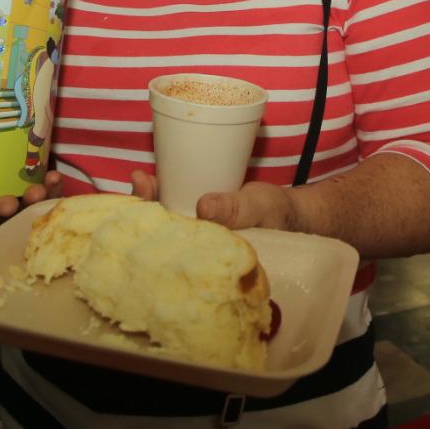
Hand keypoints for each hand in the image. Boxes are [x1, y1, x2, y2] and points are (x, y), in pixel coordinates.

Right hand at [0, 170, 63, 229]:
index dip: (0, 212)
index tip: (5, 204)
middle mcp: (10, 211)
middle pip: (22, 211)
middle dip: (29, 203)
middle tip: (33, 194)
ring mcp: (26, 201)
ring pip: (40, 200)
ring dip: (47, 192)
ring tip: (52, 180)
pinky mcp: (40, 189)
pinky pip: (51, 190)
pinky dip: (55, 184)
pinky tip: (56, 173)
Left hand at [128, 171, 300, 232]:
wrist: (289, 211)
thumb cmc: (274, 214)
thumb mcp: (256, 209)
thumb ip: (233, 210)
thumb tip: (203, 207)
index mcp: (205, 250)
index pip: (170, 242)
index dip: (151, 224)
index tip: (146, 199)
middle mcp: (196, 242)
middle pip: (161, 228)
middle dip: (145, 206)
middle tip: (140, 179)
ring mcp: (196, 229)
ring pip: (166, 216)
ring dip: (151, 198)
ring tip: (141, 177)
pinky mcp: (200, 216)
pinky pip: (176, 206)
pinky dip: (164, 193)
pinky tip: (153, 178)